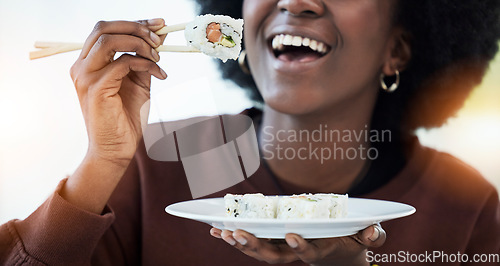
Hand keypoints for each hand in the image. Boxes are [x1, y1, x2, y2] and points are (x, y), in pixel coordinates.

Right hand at [61, 19, 166, 213]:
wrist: (117, 149)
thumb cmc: (126, 118)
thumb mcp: (139, 82)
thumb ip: (145, 59)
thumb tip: (159, 36)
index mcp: (89, 63)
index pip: (106, 29)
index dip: (134, 23)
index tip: (160, 23)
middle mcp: (82, 67)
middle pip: (104, 28)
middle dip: (136, 28)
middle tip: (159, 38)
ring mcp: (85, 77)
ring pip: (109, 41)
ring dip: (139, 43)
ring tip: (158, 57)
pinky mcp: (96, 89)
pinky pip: (122, 64)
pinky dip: (144, 64)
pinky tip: (159, 73)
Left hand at [210, 224, 384, 264]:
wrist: (339, 255)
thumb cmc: (352, 241)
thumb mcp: (367, 237)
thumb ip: (373, 236)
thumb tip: (373, 232)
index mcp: (320, 249)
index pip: (309, 252)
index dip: (301, 247)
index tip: (292, 234)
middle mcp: (298, 252)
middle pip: (274, 256)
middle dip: (255, 246)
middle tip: (238, 233)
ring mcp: (284, 249)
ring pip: (259, 251)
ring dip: (240, 243)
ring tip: (222, 232)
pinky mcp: (275, 242)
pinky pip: (254, 241)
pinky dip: (235, 237)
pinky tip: (217, 230)